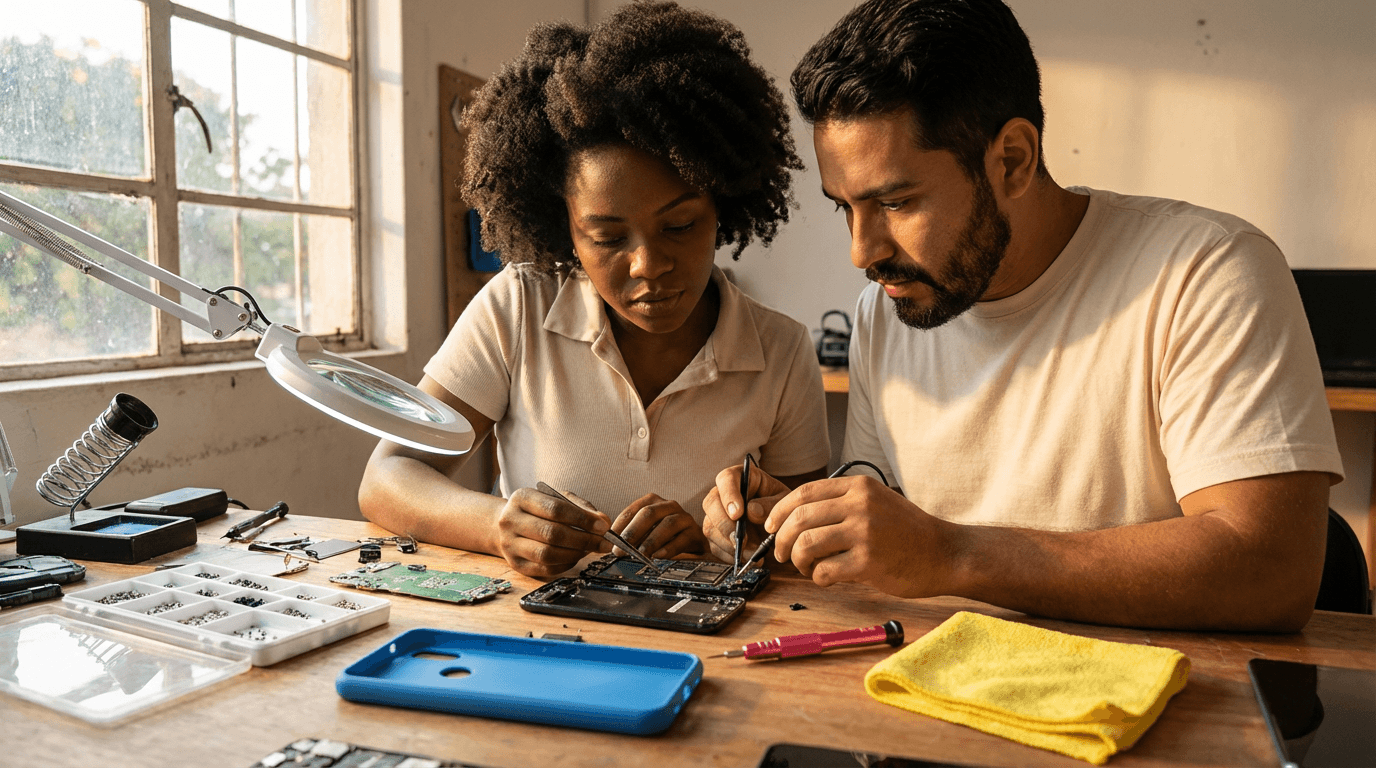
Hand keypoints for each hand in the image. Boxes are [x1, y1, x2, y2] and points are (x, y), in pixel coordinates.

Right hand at [494, 486, 611, 577]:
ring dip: (575, 553)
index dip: (583, 519)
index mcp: (522, 498)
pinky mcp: (516, 564)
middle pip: (551, 533)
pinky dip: (566, 564)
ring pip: (547, 554)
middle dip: (584, 539)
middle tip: (603, 542)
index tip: (603, 526)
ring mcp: (510, 545)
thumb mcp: (556, 498)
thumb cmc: (537, 510)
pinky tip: (576, 556)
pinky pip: (545, 569)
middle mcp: (510, 521)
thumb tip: (603, 522)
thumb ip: (580, 507)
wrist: (507, 525)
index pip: (555, 509)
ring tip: (589, 549)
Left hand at [611, 493, 705, 558]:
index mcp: (654, 502)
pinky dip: (669, 548)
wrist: (694, 545)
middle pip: (649, 513)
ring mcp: (684, 518)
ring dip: (651, 540)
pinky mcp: (695, 533)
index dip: (621, 524)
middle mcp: (669, 506)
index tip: (611, 539)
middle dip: (633, 531)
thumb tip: (611, 541)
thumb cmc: (665, 538)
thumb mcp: (645, 533)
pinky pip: (682, 539)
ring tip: (641, 553)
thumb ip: (630, 535)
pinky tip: (659, 556)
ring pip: (667, 524)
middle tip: (621, 549)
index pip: (634, 509)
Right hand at [701, 463, 791, 563]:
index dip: (729, 496)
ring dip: (728, 544)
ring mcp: (716, 514)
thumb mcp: (783, 501)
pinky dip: (729, 555)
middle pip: (711, 504)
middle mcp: (722, 494)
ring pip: (710, 527)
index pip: (726, 479)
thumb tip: (752, 512)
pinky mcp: (717, 533)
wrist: (779, 520)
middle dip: (724, 525)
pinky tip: (745, 557)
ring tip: (751, 553)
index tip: (738, 513)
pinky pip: (714, 546)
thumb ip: (771, 505)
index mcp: (739, 477)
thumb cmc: (780, 504)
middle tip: (741, 540)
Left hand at [767, 475, 954, 597]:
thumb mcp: (877, 501)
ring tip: (806, 568)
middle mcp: (860, 505)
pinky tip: (827, 579)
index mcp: (858, 487)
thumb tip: (794, 517)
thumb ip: (841, 503)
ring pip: (806, 544)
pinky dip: (818, 578)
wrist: (945, 553)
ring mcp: (865, 532)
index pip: (804, 493)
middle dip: (780, 539)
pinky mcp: (869, 562)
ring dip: (797, 561)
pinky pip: (824, 571)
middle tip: (781, 554)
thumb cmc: (908, 532)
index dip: (780, 511)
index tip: (770, 526)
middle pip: (799, 518)